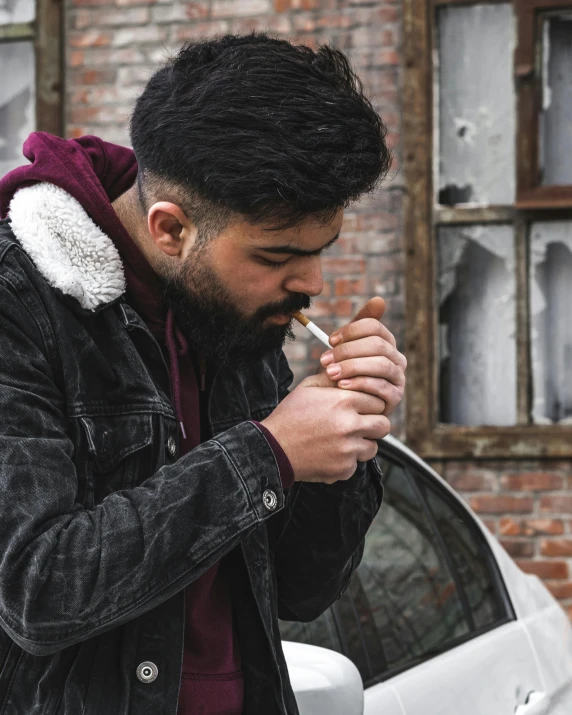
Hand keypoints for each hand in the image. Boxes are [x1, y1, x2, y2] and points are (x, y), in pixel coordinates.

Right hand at [261, 374, 389, 483]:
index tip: (360, 408)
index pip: (378, 401)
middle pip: (383, 425)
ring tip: (342, 439)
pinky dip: (347, 460)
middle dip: (373, 423)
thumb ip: (334, 378)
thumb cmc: (290, 415)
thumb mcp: (308, 387)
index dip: (369, 404)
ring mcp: (348, 449)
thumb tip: (351, 370)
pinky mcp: (344, 469)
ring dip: (362, 443)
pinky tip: (329, 453)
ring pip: (373, 446)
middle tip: (359, 424)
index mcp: (344, 401)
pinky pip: (357, 464)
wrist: (273, 448)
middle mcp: (350, 425)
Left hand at [318, 297, 405, 415]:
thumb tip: (379, 300)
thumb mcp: (346, 350)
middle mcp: (397, 359)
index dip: (351, 331)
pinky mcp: (395, 398)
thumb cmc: (344, 374)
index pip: (374, 326)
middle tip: (324, 359)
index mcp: (386, 342)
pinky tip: (342, 386)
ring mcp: (398, 378)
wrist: (342, 407)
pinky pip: (381, 387)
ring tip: (331, 373)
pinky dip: (360, 384)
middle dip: (348, 351)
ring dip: (352, 367)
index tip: (330, 340)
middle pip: (377, 345)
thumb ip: (356, 327)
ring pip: (381, 365)